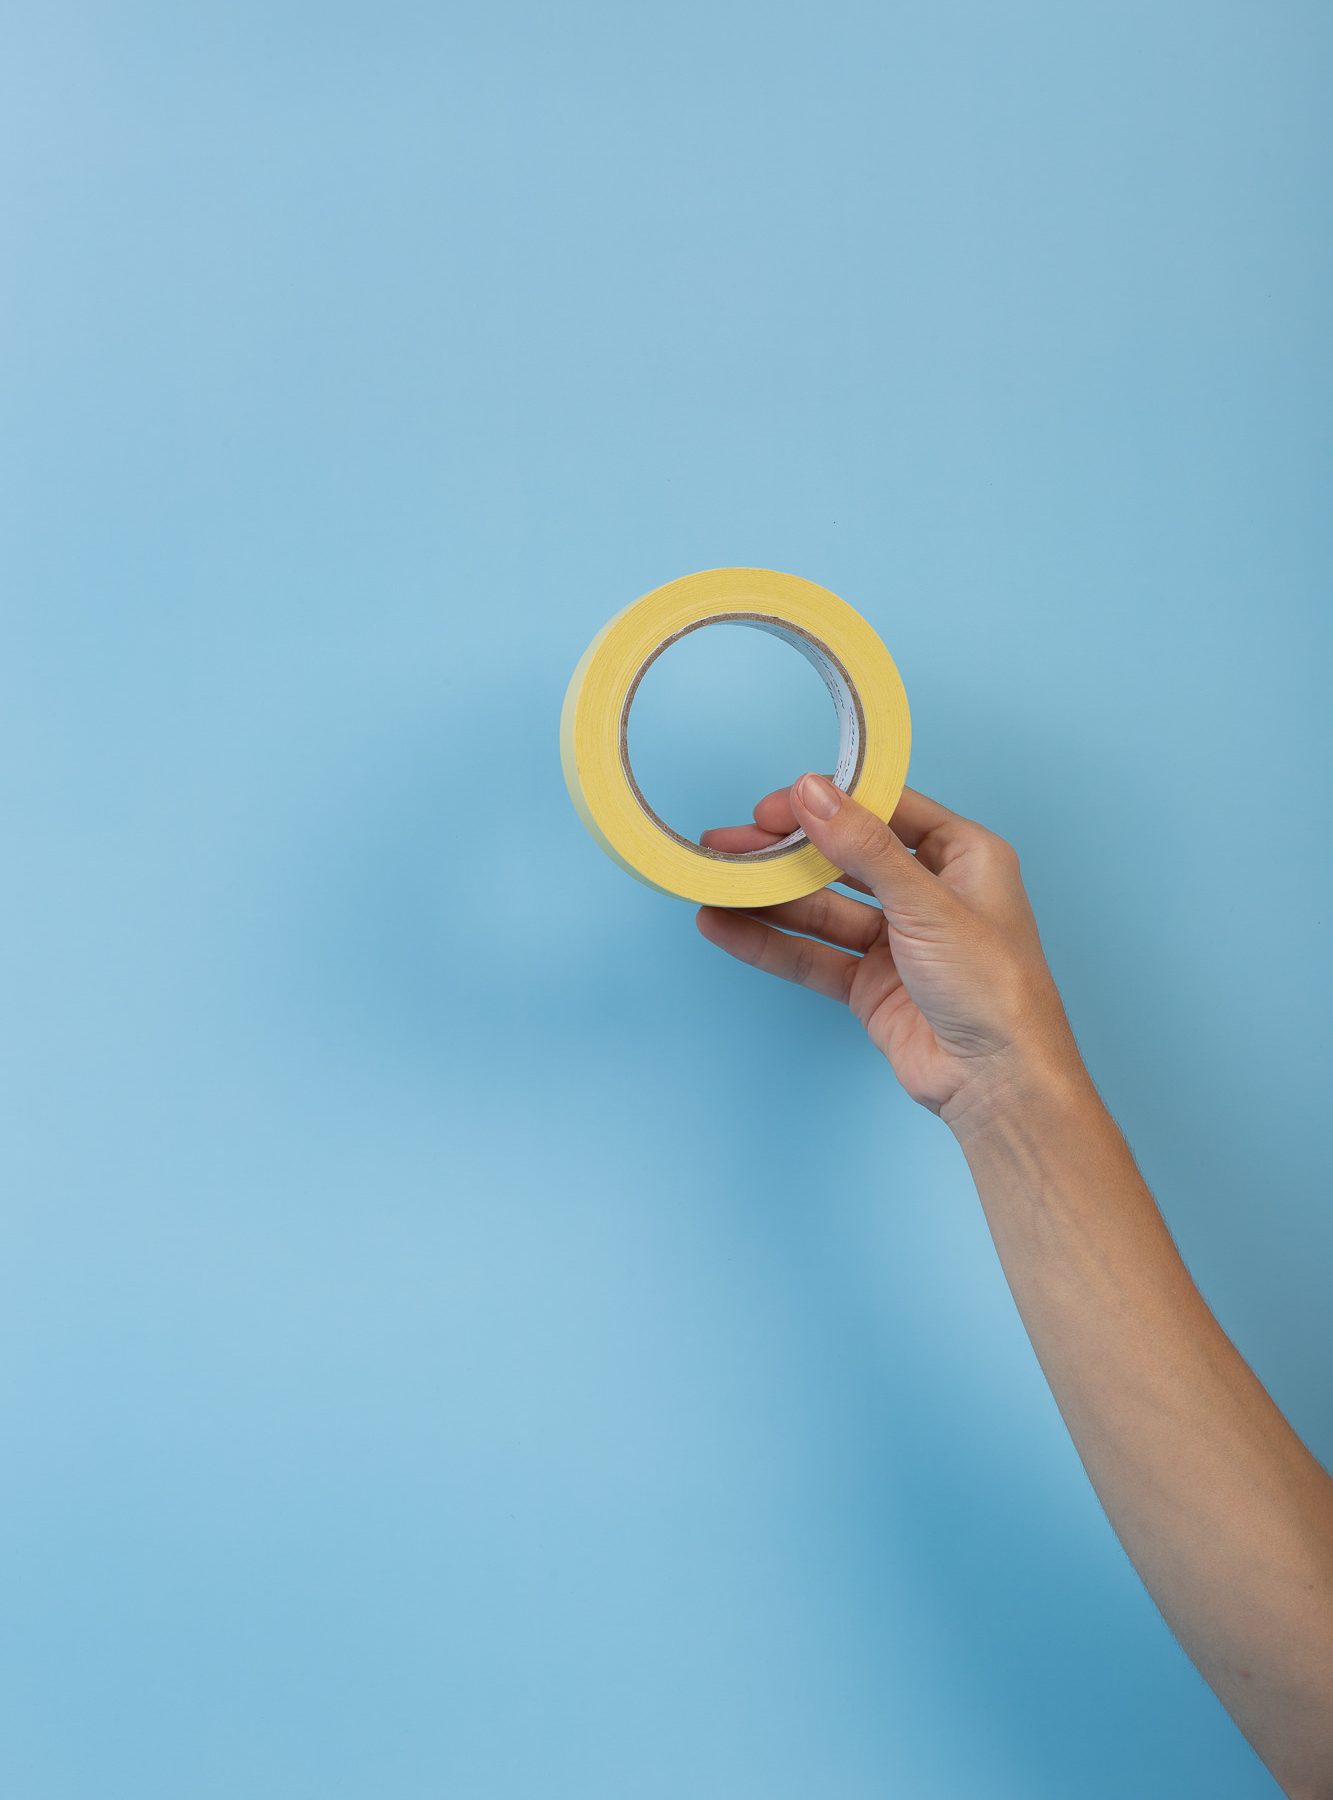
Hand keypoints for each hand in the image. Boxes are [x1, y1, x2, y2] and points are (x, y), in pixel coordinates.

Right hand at [696, 773, 1081, 1124]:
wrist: (999, 1083)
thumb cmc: (994, 987)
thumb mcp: (928, 904)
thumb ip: (865, 848)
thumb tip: (813, 792)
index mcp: (963, 856)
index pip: (885, 811)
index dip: (828, 803)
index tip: (773, 805)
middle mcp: (928, 892)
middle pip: (843, 858)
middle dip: (784, 851)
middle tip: (728, 842)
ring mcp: (896, 940)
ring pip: (820, 907)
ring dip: (767, 896)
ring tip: (712, 881)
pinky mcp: (870, 983)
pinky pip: (812, 954)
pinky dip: (768, 941)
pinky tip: (724, 926)